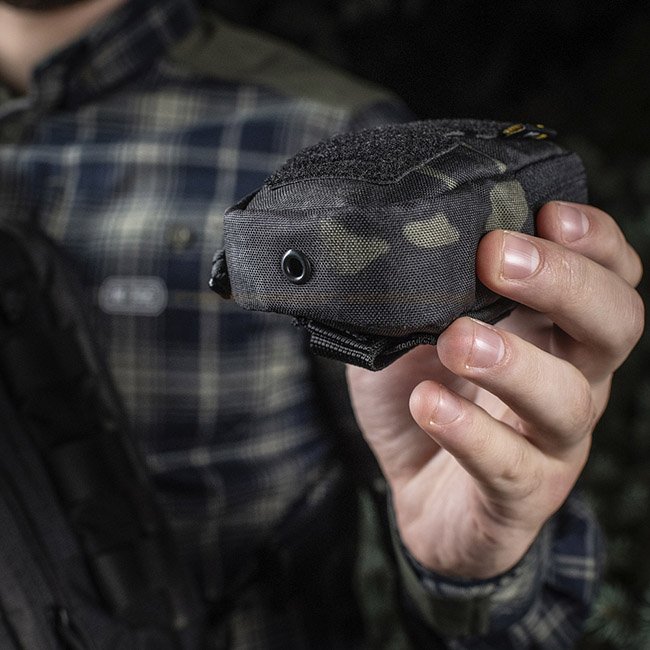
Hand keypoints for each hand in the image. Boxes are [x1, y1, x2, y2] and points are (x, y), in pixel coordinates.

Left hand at [346, 202, 643, 578]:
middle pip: (613, 325)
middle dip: (563, 283)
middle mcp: (570, 379)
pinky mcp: (520, 495)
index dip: (594, 242)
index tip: (548, 211)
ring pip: (569, 400)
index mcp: (552, 330)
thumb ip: (418, 292)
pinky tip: (428, 404)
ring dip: (514, 362)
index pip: (608, 276)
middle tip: (496, 257)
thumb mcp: (413, 329)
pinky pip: (510, 466)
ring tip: (456, 339)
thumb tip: (394, 242)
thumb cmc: (422, 392)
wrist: (414, 486)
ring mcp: (551, 442)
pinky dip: (469, 432)